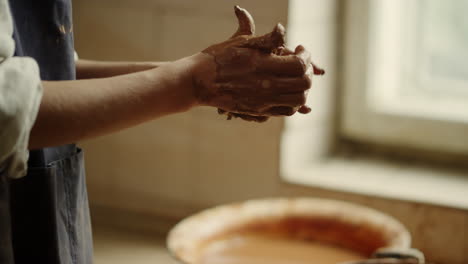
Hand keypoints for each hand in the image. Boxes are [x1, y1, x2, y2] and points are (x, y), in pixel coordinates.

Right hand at [192, 6, 323, 121]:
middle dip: (308, 71)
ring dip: (303, 87)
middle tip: (301, 63)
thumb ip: (266, 38)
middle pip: (304, 84)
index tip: (300, 48)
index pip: (300, 64)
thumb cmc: (219, 57)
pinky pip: (286, 111)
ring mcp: (262, 101)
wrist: (199, 81)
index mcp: (262, 65)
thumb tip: (282, 28)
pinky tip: (286, 90)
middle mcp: (265, 86)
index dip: (306, 55)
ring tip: (296, 77)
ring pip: (298, 100)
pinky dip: (293, 102)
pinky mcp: (258, 111)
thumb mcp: (242, 42)